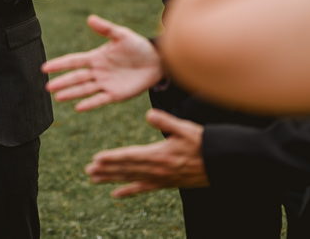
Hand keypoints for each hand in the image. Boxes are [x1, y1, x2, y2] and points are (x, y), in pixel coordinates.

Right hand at [42, 15, 163, 110]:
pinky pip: (100, 99)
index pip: (73, 61)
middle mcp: (97, 72)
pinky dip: (89, 103)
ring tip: (57, 97)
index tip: (44, 68)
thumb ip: (106, 28)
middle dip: (62, 82)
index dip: (59, 64)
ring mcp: (105, 84)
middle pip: (76, 77)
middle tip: (47, 87)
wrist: (157, 61)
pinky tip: (78, 107)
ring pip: (84, 89)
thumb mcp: (121, 35)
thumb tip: (90, 18)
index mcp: (96, 57)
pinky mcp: (115, 94)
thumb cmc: (138, 46)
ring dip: (71, 93)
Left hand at [86, 109, 208, 196]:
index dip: (113, 158)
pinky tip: (117, 194)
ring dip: (112, 179)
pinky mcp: (166, 183)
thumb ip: (166, 121)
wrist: (221, 163)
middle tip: (88, 171)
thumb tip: (148, 114)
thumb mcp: (185, 128)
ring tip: (94, 179)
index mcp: (159, 155)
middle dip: (106, 170)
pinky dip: (129, 190)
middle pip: (126, 169)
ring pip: (131, 179)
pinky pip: (143, 188)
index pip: (130, 156)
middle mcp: (157, 169)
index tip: (97, 159)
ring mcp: (160, 178)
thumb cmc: (203, 143)